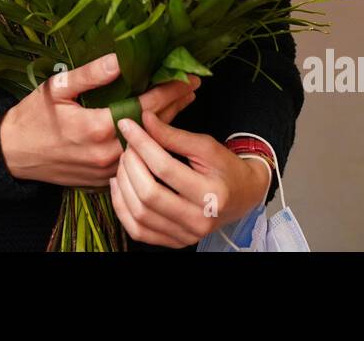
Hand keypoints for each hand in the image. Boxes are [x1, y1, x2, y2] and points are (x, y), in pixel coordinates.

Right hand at [0, 52, 200, 187]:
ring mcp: (107, 170)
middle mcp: (108, 153)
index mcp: (98, 128)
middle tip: (192, 85)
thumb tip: (121, 59)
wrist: (12, 154)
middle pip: (153, 127)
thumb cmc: (32, 117)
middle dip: (175, 104)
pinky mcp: (103, 180)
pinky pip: (134, 159)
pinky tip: (157, 127)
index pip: (147, 107)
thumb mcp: (57, 88)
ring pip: (147, 145)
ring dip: (165, 123)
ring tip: (182, 102)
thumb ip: (91, 74)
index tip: (188, 76)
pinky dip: (148, 142)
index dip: (170, 91)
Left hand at [108, 110, 270, 247]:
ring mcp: (186, 235)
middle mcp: (199, 220)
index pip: (165, 168)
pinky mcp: (175, 242)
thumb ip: (173, 135)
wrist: (243, 196)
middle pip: (149, 194)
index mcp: (212, 194)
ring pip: (139, 215)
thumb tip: (143, 121)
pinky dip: (122, 208)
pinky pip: (138, 231)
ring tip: (123, 163)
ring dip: (123, 185)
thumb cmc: (226, 168)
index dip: (142, 144)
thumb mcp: (206, 146)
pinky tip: (120, 186)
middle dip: (130, 165)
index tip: (127, 125)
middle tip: (126, 146)